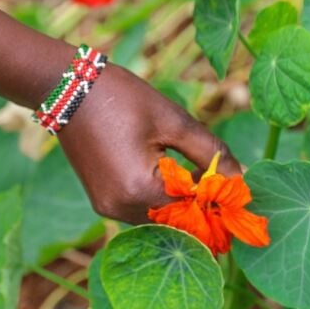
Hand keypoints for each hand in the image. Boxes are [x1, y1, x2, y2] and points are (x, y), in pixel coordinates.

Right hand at [58, 64, 241, 223]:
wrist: (69, 88)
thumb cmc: (123, 97)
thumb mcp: (173, 120)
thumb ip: (209, 153)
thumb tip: (239, 178)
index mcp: (139, 189)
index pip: (193, 211)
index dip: (219, 203)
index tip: (240, 193)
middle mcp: (120, 207)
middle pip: (176, 221)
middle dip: (201, 205)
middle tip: (225, 185)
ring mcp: (107, 207)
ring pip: (159, 217)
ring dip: (181, 203)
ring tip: (201, 178)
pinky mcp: (101, 200)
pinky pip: (141, 209)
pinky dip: (160, 198)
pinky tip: (173, 175)